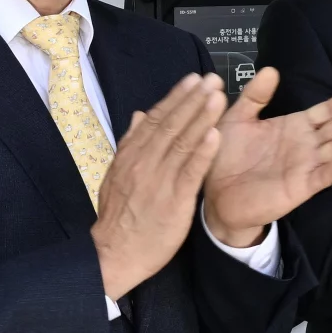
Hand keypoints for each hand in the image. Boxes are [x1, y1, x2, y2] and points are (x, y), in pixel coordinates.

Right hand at [92, 73, 221, 299]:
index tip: (193, 79)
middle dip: (193, 100)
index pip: (156, 119)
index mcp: (130, 155)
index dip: (176, 98)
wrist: (113, 254)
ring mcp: (158, 181)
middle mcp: (143, 163)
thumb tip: (140, 114)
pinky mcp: (173, 201)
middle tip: (213, 79)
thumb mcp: (118, 175)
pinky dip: (202, 153)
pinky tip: (216, 135)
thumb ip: (131, 143)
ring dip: (201, 117)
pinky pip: (190, 173)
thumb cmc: (120, 216)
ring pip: (182, 143)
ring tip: (218, 96)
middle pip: (171, 125)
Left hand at [203, 68, 331, 245]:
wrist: (216, 195)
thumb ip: (254, 96)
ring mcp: (306, 167)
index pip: (326, 111)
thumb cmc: (227, 156)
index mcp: (295, 127)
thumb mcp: (237, 119)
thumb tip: (271, 69)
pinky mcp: (300, 188)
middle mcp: (306, 145)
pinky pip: (322, 177)